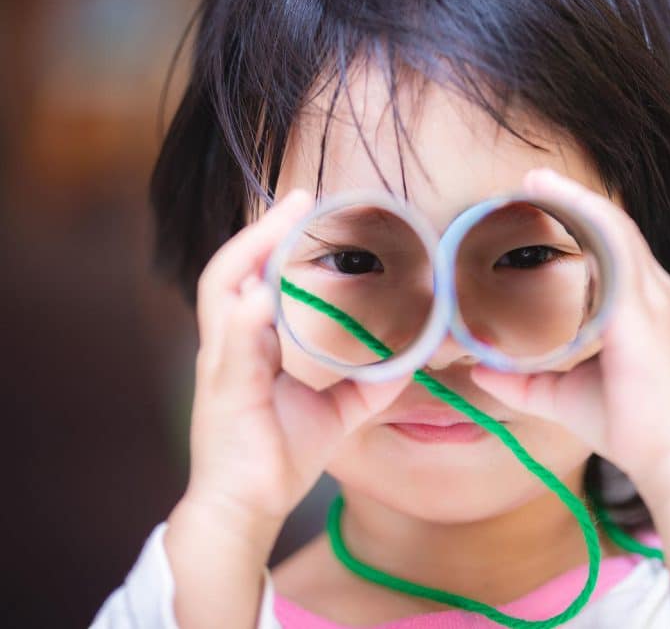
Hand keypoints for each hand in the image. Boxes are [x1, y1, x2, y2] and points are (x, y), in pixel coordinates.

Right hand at [178, 189, 409, 534]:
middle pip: (233, 268)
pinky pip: (232, 347)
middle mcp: (228, 344)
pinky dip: (247, 318)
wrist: (244, 508)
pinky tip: (264, 295)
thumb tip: (410, 360)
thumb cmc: (279, 455)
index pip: (255, 275)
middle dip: (263, 228)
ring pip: (222, 292)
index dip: (275, 239)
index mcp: (249, 342)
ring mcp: (222, 366)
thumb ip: (368, 384)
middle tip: (302, 196)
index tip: (309, 206)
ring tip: (284, 219)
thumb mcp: (336, 412)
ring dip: (251, 251)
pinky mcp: (226, 394)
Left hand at [469, 168, 669, 481]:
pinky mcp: (645, 314)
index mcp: (644, 307)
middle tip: (529, 181)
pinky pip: (619, 253)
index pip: (613, 248)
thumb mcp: (563, 395)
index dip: (580, 220)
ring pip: (616, 230)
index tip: (540, 203)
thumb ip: (523, 380)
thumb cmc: (628, 427)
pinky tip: (561, 210)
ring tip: (537, 183)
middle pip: (614, 227)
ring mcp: (655, 299)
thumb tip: (480, 370)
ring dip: (576, 202)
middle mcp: (655, 293)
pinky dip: (590, 227)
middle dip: (573, 200)